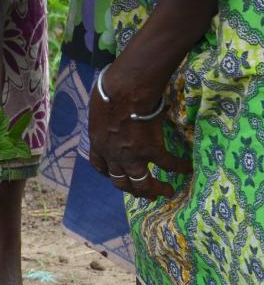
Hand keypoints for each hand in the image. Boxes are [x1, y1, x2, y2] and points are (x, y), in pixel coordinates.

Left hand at [89, 64, 190, 199]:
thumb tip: (112, 112)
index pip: (100, 165)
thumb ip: (105, 119)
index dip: (108, 173)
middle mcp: (112, 155)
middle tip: (143, 194)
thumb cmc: (107, 91)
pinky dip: (179, 168)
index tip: (114, 175)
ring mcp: (131, 156)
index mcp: (97, 143)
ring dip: (154, 190)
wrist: (124, 90)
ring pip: (142, 183)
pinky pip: (168, 164)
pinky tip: (187, 169)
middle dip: (132, 190)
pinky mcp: (150, 150)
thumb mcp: (98, 109)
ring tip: (166, 192)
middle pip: (121, 181)